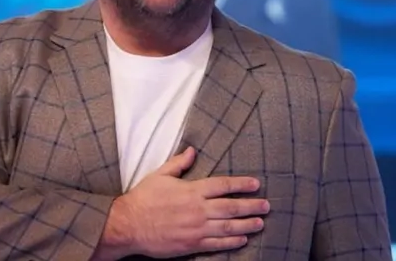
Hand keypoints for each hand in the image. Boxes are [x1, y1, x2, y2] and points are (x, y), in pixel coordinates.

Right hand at [117, 147, 269, 257]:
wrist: (128, 224)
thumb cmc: (142, 199)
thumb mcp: (159, 175)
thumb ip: (179, 164)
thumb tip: (192, 150)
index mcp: (191, 190)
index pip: (223, 185)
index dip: (241, 184)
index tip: (256, 184)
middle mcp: (197, 209)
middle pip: (231, 207)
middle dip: (251, 205)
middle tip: (266, 206)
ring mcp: (196, 228)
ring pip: (228, 226)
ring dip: (247, 224)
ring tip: (260, 223)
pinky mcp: (191, 244)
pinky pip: (216, 244)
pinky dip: (231, 242)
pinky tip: (242, 239)